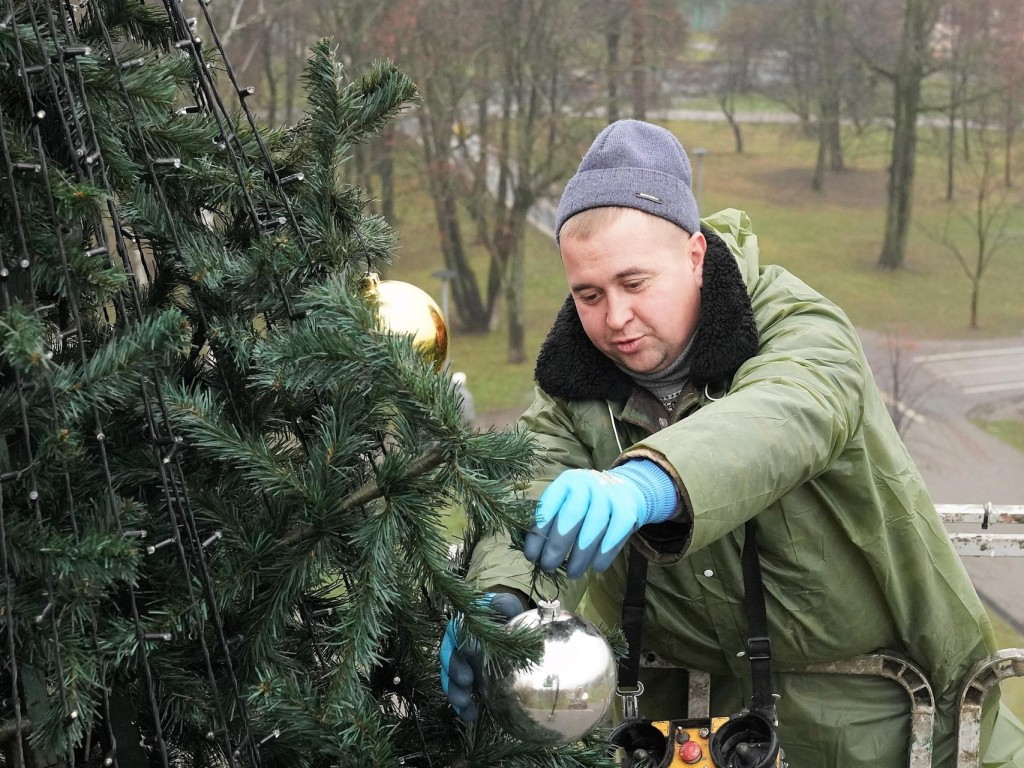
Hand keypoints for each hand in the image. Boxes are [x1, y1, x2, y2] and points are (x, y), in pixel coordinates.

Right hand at [440, 592, 523, 720]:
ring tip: (464, 703)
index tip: (472, 649)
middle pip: (447, 655)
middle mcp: (456, 644)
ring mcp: (460, 664)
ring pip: (448, 677)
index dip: (460, 639)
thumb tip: (499, 608)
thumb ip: (501, 605)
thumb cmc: (506, 615)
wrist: (511, 630)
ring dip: (454, 691)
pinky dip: (462, 707)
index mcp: (464, 624)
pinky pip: (459, 695)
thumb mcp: (506, 606)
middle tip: (466, 679)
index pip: (456, 629)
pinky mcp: (467, 681)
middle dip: (453, 669)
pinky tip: (470, 716)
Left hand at [524, 460, 676, 578]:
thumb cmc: (585, 503)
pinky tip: (596, 567)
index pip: (548, 507)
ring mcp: (610, 496)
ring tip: (571, 573)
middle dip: (557, 545)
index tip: (532, 556)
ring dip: (581, 555)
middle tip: (549, 566)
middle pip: (571, 516)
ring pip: (594, 527)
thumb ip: (551, 522)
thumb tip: (534, 554)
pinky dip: (605, 553)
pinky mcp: (627, 511)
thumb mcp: (566, 502)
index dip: (538, 533)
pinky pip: (616, 534)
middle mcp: (588, 484)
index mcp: (567, 482)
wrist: (624, 490)